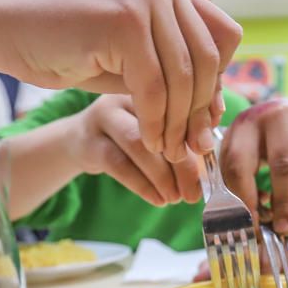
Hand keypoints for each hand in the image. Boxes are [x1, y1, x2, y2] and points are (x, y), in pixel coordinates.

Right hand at [0, 0, 239, 161]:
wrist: (6, 30)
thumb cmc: (68, 47)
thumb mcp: (133, 55)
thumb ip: (172, 68)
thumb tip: (218, 108)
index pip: (221, 36)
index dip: (219, 81)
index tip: (206, 119)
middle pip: (206, 58)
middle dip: (201, 109)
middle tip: (194, 146)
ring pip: (182, 76)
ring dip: (177, 122)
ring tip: (170, 150)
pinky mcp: (123, 20)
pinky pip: (154, 86)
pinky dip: (154, 121)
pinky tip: (149, 142)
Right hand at [69, 94, 203, 206]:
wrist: (77, 142)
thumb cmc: (127, 136)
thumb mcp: (152, 129)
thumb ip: (180, 135)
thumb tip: (210, 158)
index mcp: (148, 88)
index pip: (179, 112)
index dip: (197, 141)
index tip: (210, 170)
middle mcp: (125, 96)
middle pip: (159, 128)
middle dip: (182, 165)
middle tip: (194, 192)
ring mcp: (103, 117)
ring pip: (138, 145)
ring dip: (162, 177)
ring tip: (176, 198)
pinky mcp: (89, 142)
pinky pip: (119, 164)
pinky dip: (142, 185)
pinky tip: (157, 199)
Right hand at [220, 99, 287, 234]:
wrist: (285, 115)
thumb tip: (281, 227)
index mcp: (281, 120)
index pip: (282, 163)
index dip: (284, 198)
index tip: (286, 227)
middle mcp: (250, 122)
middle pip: (240, 166)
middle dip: (246, 202)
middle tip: (257, 229)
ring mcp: (230, 133)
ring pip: (225, 173)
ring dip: (237, 203)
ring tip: (257, 222)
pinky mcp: (219, 147)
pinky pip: (220, 176)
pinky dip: (233, 197)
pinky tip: (251, 205)